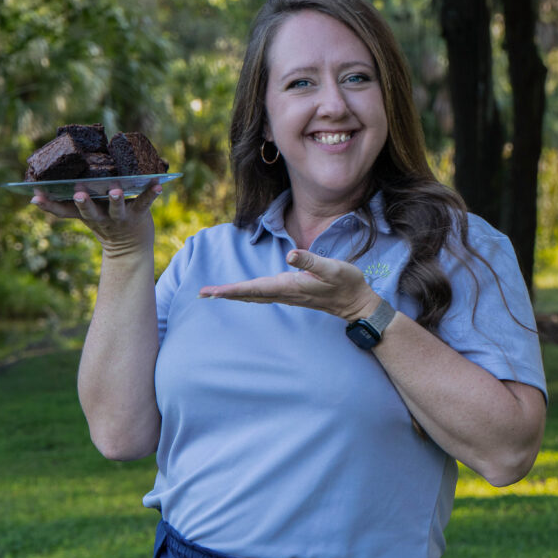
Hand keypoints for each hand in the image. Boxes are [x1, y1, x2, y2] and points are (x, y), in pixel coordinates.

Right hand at [31, 183, 161, 257]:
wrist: (130, 249)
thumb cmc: (104, 224)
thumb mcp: (82, 215)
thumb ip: (61, 205)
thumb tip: (32, 195)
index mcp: (86, 215)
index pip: (63, 211)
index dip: (49, 205)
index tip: (35, 195)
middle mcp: (101, 217)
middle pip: (90, 211)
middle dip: (83, 203)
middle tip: (78, 193)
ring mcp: (120, 217)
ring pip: (117, 208)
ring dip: (116, 199)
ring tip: (115, 190)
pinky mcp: (139, 214)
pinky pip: (145, 202)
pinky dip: (151, 193)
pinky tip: (158, 184)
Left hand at [199, 249, 381, 321]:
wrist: (356, 303)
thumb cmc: (346, 283)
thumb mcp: (332, 267)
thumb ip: (310, 260)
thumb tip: (289, 254)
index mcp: (288, 286)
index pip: (253, 288)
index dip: (231, 290)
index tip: (211, 292)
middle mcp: (284, 293)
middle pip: (247, 294)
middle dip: (224, 294)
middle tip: (201, 294)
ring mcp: (287, 295)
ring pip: (253, 296)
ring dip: (233, 295)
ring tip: (214, 294)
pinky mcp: (291, 294)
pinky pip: (262, 295)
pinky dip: (247, 294)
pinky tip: (241, 293)